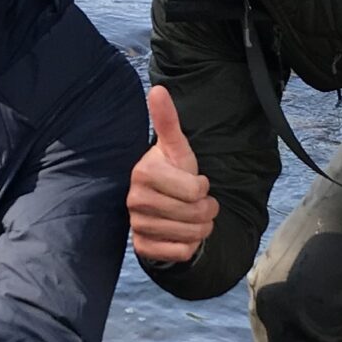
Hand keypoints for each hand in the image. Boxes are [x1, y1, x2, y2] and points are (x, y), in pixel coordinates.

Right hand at [128, 84, 217, 266]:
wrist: (158, 206)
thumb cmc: (171, 174)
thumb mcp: (175, 148)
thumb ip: (167, 120)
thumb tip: (158, 89)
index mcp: (144, 173)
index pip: (195, 190)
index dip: (202, 187)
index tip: (193, 183)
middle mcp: (135, 200)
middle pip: (196, 214)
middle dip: (206, 209)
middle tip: (197, 202)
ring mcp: (136, 225)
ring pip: (191, 234)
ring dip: (200, 227)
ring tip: (191, 217)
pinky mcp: (141, 247)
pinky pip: (181, 252)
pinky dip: (189, 245)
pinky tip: (181, 234)